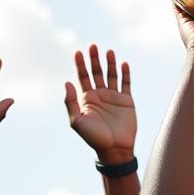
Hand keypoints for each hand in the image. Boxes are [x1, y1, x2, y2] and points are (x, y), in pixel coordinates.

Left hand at [64, 45, 135, 164]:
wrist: (114, 149)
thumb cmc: (94, 137)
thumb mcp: (77, 121)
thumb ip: (70, 102)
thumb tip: (67, 82)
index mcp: (86, 98)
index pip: (82, 76)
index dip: (80, 64)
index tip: (78, 52)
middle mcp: (100, 95)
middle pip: (96, 72)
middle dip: (94, 59)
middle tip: (93, 46)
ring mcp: (113, 97)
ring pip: (111, 75)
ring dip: (110, 63)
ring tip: (108, 51)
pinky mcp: (126, 101)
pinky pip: (126, 84)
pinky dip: (125, 74)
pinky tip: (123, 64)